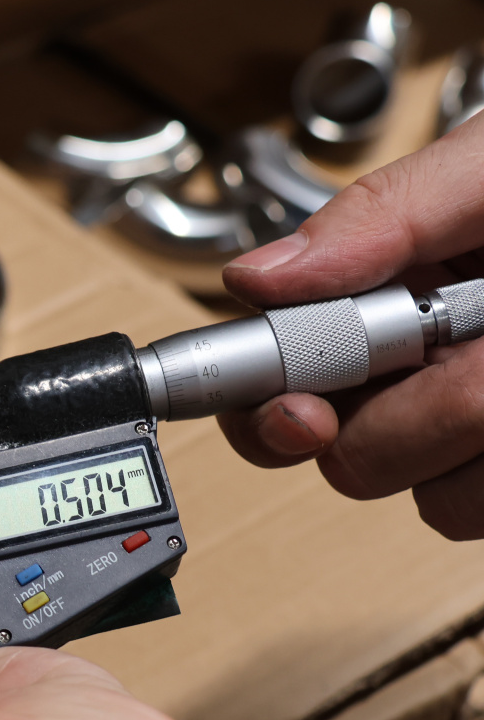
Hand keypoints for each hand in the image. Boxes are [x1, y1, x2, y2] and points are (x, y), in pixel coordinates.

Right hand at [217, 115, 483, 538]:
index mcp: (386, 302)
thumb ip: (383, 216)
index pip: (267, 384)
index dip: (269, 408)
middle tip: (473, 357)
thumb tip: (258, 278)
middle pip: (349, 460)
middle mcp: (424, 376)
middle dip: (412, 418)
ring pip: (443, 503)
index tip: (302, 411)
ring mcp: (482, 437)